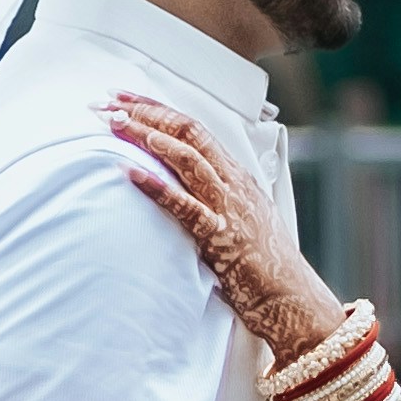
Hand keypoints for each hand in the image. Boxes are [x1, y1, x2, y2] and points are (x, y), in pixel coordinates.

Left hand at [108, 95, 348, 358]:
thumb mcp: (241, 220)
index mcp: (238, 177)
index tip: (125, 99)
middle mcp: (234, 184)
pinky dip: (155, 186)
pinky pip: (184, 205)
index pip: (195, 129)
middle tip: (109, 104)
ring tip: (116, 125)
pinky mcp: (221, 237)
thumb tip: (182, 188)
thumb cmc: (265, 267)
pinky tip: (129, 172)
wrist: (291, 300)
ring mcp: (229, 208)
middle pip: (188, 132)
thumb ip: (216, 199)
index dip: (157, 109)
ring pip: (186, 158)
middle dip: (147, 112)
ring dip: (148, 137)